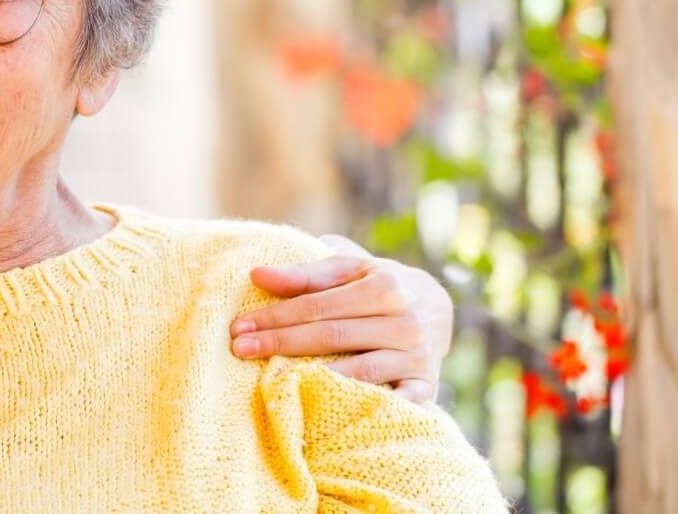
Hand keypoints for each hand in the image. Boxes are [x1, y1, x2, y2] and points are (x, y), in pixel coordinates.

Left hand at [229, 235, 453, 403]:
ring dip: (316, 377)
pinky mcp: (427, 386)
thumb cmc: (377, 284)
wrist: (438, 308)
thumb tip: (256, 275)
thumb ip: (305, 273)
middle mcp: (405, 322)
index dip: (276, 317)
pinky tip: (327, 408)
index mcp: (385, 286)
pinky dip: (363, 405)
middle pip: (333, 336)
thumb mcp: (348, 269)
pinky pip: (392, 402)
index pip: (318, 305)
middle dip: (281, 343)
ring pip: (361, 371)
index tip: (239, 327)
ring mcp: (418, 356)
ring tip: (273, 381)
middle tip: (239, 349)